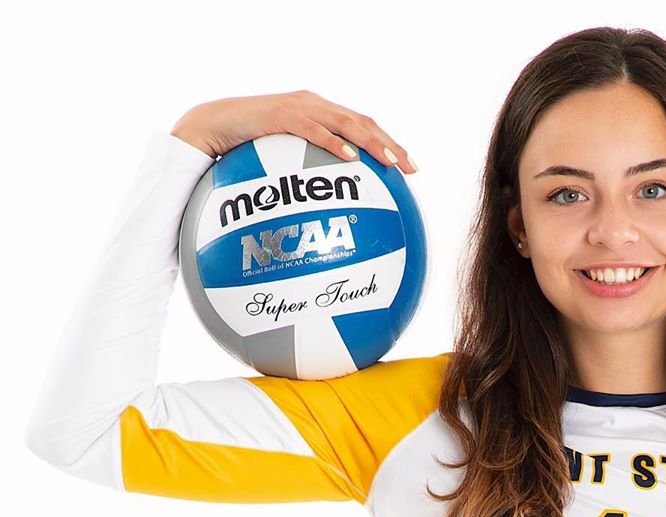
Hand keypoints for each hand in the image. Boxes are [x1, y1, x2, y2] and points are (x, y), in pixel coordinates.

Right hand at [169, 90, 417, 169]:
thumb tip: (326, 217)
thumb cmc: (246, 153)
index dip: (388, 145)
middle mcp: (315, 106)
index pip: (362, 127)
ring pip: (345, 122)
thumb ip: (306, 180)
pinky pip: (313, 129)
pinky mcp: (281, 114)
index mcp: (320, 115)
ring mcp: (299, 107)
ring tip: (390, 161)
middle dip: (390, 146)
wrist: (211, 128)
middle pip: (362, 123)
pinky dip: (334, 142)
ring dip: (371, 142)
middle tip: (409, 169)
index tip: (409, 170)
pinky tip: (351, 159)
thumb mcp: (283, 168)